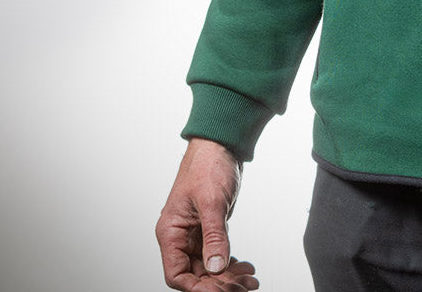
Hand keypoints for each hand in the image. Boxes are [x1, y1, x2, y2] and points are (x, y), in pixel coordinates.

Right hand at [155, 138, 259, 291]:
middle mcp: (180, 237)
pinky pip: (217, 254)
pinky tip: (245, 268)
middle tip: (243, 287)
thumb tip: (216, 268)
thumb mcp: (212, 202)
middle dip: (219, 284)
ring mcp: (195, 234)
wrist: (220, 145)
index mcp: (171, 233)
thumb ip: (214, 236)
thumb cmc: (208, 166)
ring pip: (208, 267)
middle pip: (195, 275)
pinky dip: (230, 263)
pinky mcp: (210, 228)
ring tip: (250, 280)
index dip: (198, 288)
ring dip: (228, 277)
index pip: (177, 275)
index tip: (221, 291)